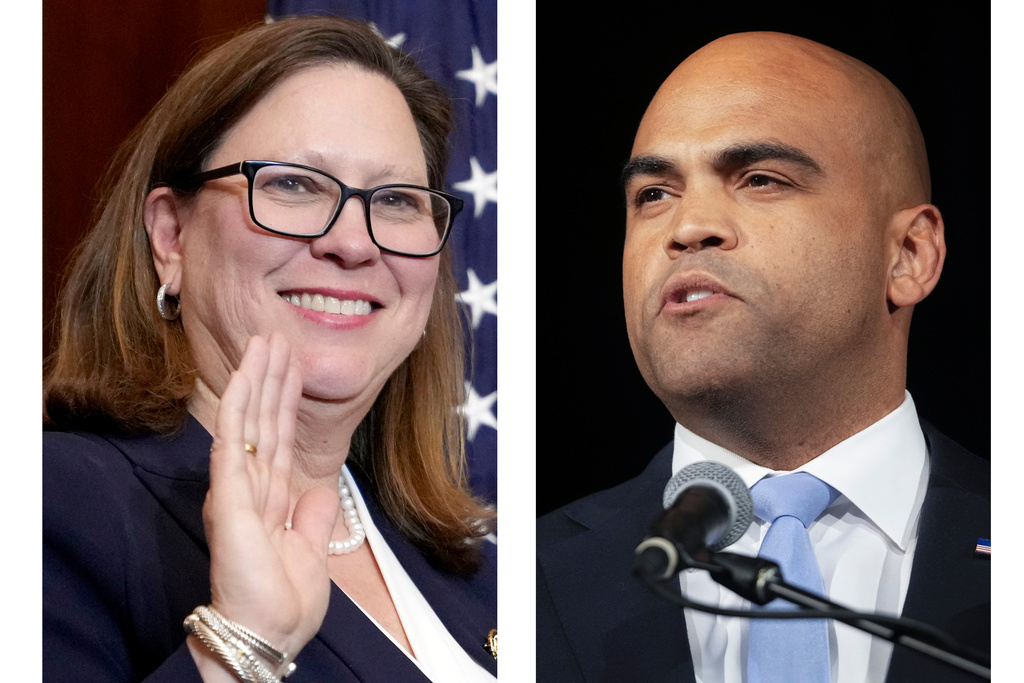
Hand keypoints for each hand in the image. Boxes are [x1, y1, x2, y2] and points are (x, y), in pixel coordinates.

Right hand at [201, 333, 338, 659]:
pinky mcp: (227, 497)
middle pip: (262, 421)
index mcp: (270, 500)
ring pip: (246, 420)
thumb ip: (311, 518)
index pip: (279, 438)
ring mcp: (236, 489)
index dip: (285, 402)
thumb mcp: (311, 554)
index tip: (292, 367)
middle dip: (270, 378)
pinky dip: (238, 406)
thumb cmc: (283, 604)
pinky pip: (231, 441)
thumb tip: (319, 490)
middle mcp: (250, 489)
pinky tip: (243, 376)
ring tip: (264, 341)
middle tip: (275, 337)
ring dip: (255, 379)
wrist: (267, 636)